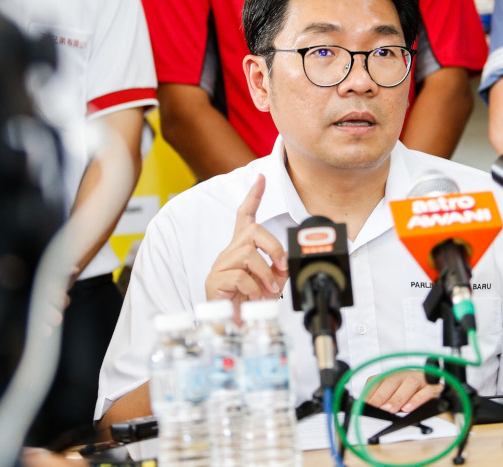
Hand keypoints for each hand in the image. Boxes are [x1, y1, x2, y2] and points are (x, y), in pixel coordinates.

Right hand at [204, 175, 289, 306]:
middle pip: (253, 231)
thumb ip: (279, 269)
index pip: (245, 215)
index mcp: (242, 248)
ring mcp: (221, 264)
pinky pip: (240, 276)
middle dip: (273, 247)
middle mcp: (230, 251)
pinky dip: (253, 288)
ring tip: (268, 289)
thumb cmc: (249, 301)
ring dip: (265, 274)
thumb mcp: (271, 282)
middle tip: (281, 267)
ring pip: (248, 254)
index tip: (261, 178)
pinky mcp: (215, 279)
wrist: (234, 323)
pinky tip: (255, 297)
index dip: (253, 196)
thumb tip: (287, 262)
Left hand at [365, 371, 442, 413]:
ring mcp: (420, 379)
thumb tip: (368, 406)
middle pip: (392, 380)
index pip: (378, 380)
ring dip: (398, 397)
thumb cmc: (411, 392)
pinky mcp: (433, 387)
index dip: (370, 392)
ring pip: (409, 383)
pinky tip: (409, 408)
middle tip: (377, 408)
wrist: (435, 387)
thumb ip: (381, 398)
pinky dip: (417, 400)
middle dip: (382, 395)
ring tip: (390, 410)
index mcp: (393, 375)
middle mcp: (405, 374)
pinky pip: (427, 391)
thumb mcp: (394, 394)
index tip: (365, 404)